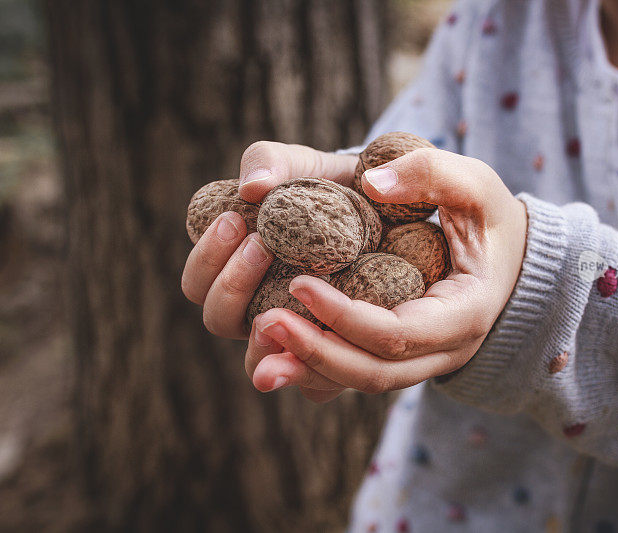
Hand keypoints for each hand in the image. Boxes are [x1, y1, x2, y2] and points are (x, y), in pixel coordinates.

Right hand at [181, 141, 357, 399]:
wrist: (388, 209)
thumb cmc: (333, 186)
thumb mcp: (302, 166)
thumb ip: (271, 162)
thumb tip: (251, 187)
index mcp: (238, 270)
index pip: (198, 284)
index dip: (207, 261)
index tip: (235, 221)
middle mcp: (260, 306)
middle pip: (218, 320)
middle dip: (231, 284)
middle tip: (260, 244)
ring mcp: (297, 334)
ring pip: (260, 358)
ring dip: (264, 328)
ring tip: (294, 287)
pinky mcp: (334, 353)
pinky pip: (315, 382)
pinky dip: (312, 366)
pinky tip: (328, 333)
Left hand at [246, 147, 527, 400]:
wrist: (510, 258)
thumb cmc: (491, 220)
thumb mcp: (476, 185)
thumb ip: (431, 171)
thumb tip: (371, 183)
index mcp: (464, 314)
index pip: (396, 333)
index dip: (344, 315)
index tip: (299, 281)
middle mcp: (444, 350)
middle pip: (373, 372)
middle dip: (316, 351)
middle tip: (265, 321)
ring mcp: (424, 360)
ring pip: (362, 382)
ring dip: (309, 368)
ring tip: (262, 341)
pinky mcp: (403, 356)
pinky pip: (358, 373)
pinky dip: (318, 365)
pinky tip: (279, 349)